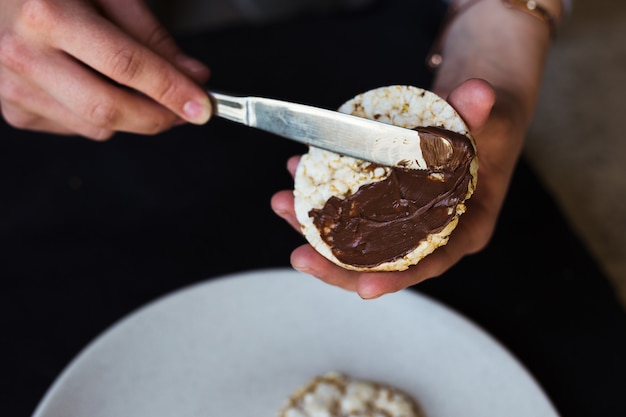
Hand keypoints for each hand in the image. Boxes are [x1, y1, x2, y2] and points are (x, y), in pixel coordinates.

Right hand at [0, 0, 211, 139]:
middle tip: (185, 110)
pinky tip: (96, 87)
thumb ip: (151, 36)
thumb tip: (194, 77)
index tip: (203, 106)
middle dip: (158, 117)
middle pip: (108, 108)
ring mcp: (12, 85)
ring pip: (95, 128)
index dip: (171, 89)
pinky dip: (100, 118)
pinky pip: (76, 129)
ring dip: (133, 118)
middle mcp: (22, 53)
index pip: (126, 65)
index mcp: (48, 13)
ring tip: (141, 90)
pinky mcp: (13, 109)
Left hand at [270, 78, 527, 298]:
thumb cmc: (490, 126)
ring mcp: (403, 218)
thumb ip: (480, 114)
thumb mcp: (491, 121)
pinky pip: (350, 207)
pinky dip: (321, 195)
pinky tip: (295, 174)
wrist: (477, 116)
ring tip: (282, 204)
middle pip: (381, 263)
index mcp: (464, 229)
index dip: (397, 278)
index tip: (364, 288)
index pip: (431, 263)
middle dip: (336, 264)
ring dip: (314, 226)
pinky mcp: (384, 201)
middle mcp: (430, 232)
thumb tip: (478, 92)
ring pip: (356, 238)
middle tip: (299, 257)